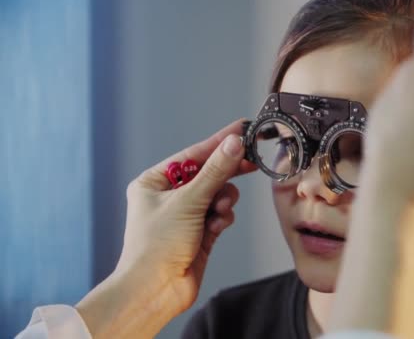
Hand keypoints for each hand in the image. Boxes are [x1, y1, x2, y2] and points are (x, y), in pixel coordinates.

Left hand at [76, 119, 256, 337]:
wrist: (155, 290)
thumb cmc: (156, 246)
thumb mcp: (188, 201)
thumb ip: (215, 172)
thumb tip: (234, 144)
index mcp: (154, 183)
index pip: (193, 155)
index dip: (218, 142)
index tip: (242, 130)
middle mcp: (168, 197)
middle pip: (207, 174)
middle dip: (226, 173)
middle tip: (251, 161)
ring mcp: (185, 216)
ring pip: (217, 195)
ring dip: (223, 201)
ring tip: (219, 211)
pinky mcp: (199, 233)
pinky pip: (219, 215)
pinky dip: (222, 218)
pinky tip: (216, 227)